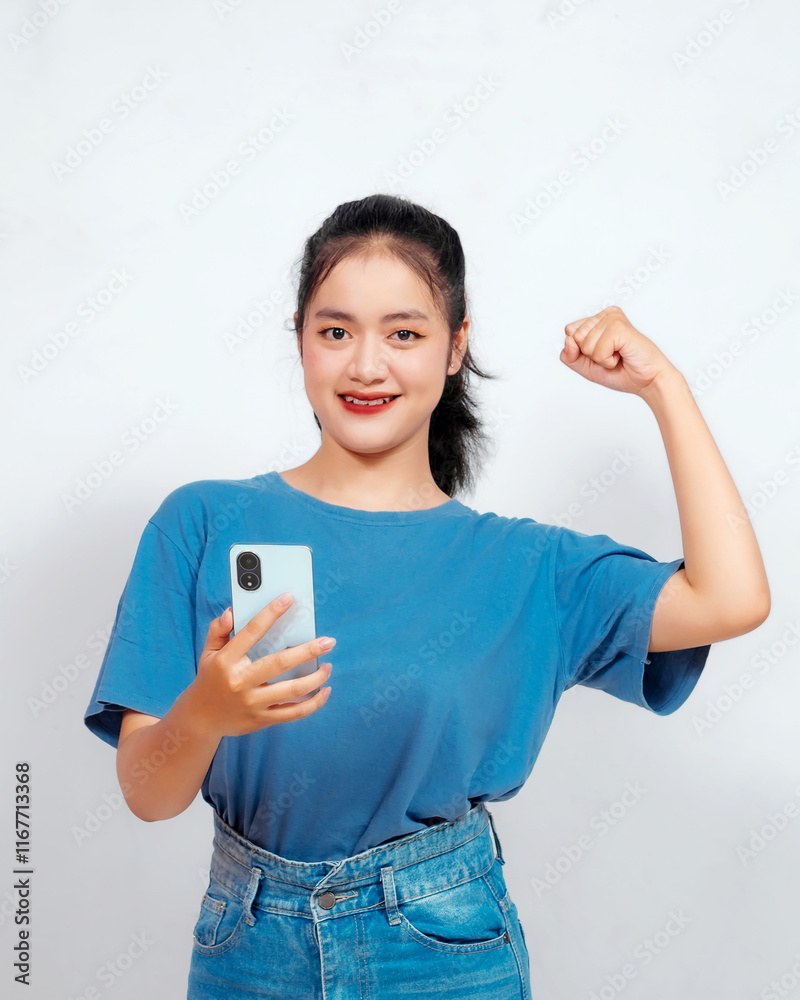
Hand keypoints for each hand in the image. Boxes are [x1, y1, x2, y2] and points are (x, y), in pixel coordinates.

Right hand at [187, 594, 334, 738]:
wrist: (201, 719)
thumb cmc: (210, 679)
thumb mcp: (208, 653)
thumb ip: (218, 631)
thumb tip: (230, 612)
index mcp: (228, 661)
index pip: (252, 632)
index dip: (270, 613)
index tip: (288, 599)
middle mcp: (241, 682)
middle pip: (280, 664)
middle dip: (308, 651)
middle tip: (329, 641)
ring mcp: (253, 703)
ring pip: (292, 691)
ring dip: (315, 678)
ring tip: (328, 666)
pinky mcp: (262, 720)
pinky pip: (293, 713)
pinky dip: (313, 704)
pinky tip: (324, 691)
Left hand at [559, 305, 676, 394]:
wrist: (647, 381)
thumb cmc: (621, 371)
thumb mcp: (586, 367)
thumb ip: (570, 356)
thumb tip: (567, 340)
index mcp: (598, 319)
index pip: (569, 331)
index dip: (581, 350)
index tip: (602, 352)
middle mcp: (606, 314)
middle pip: (574, 336)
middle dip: (590, 354)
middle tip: (612, 354)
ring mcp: (613, 318)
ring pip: (585, 344)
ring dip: (600, 358)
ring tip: (618, 354)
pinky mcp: (619, 327)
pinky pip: (597, 351)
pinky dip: (607, 361)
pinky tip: (622, 354)